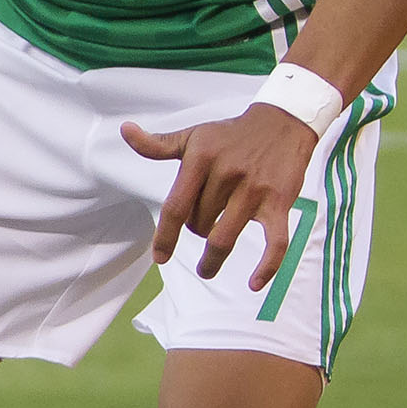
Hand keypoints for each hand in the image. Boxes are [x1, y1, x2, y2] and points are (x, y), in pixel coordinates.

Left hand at [121, 106, 320, 285]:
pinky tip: (254, 284)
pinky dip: (267, 267)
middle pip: (200, 224)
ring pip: (225, 238)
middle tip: (201, 229)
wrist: (281, 123)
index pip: (175, 207)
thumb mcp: (193, 136)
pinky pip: (276, 242)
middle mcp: (227, 175)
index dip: (165, 236)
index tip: (159, 258)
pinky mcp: (280, 203)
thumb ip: (158, 144)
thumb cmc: (230, 135)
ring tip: (207, 269)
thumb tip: (125, 130)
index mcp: (200, 160)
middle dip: (195, 232)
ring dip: (213, 260)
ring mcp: (254, 190)